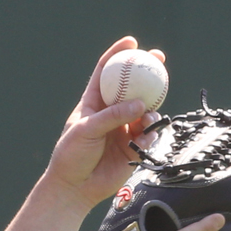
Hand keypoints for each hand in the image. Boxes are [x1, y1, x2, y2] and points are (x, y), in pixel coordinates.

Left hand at [42, 37, 166, 212]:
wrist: (76, 188)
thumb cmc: (71, 155)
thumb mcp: (86, 130)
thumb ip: (113, 116)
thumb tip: (140, 104)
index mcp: (93, 101)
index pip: (105, 71)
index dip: (117, 54)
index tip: (132, 41)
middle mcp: (111, 112)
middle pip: (132, 86)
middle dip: (146, 71)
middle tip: (159, 60)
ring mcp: (123, 128)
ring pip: (145, 110)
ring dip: (150, 108)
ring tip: (148, 118)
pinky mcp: (133, 147)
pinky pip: (149, 134)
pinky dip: (150, 133)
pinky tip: (145, 138)